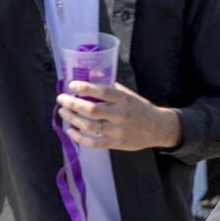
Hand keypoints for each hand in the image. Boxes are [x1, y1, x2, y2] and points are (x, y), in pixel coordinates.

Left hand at [57, 80, 182, 151]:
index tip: (72, 85)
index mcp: (125, 100)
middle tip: (61, 99)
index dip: (85, 87)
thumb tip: (90, 77)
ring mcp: (118, 130)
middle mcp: (121, 115)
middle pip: (91, 109)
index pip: (103, 91)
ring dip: (72, 118)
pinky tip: (71, 131)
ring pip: (89, 126)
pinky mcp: (116, 143)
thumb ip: (112, 88)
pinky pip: (93, 143)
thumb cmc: (140, 109)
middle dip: (72, 103)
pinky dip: (79, 137)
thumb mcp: (129, 95)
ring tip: (63, 112)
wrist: (158, 128)